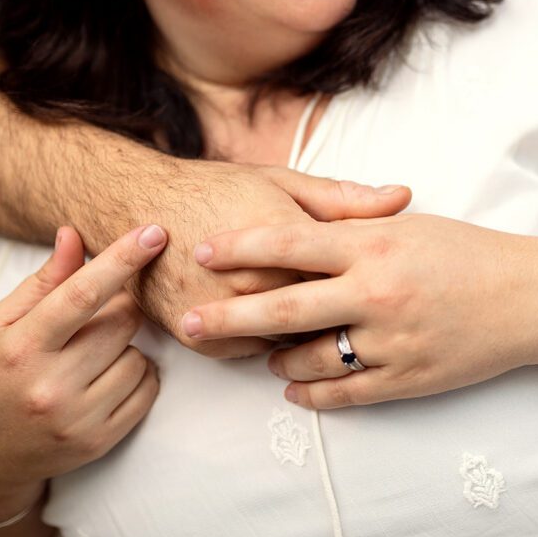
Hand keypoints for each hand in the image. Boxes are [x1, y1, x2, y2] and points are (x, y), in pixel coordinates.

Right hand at [0, 225, 165, 524]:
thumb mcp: (2, 324)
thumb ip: (44, 281)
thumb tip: (74, 233)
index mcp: (21, 348)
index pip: (82, 295)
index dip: (122, 260)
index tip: (155, 233)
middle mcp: (49, 386)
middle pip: (124, 321)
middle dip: (123, 307)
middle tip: (99, 316)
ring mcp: (77, 418)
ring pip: (140, 355)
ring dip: (127, 346)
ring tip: (93, 355)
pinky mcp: (100, 441)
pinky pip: (149, 388)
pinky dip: (139, 375)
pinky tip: (108, 377)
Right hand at [132, 161, 411, 358]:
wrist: (136, 205)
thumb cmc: (217, 189)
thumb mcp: (283, 182)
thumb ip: (345, 199)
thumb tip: (402, 197)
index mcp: (285, 237)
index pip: (346, 277)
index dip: (368, 284)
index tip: (384, 285)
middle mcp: (254, 279)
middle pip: (321, 316)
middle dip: (345, 317)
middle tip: (361, 311)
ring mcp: (223, 311)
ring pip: (289, 341)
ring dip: (307, 334)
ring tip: (324, 320)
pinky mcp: (198, 336)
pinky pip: (251, 353)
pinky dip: (268, 342)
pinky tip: (276, 324)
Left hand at [183, 215, 537, 408]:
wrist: (530, 297)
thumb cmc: (469, 253)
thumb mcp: (409, 227)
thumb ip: (353, 228)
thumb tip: (298, 231)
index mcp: (374, 245)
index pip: (290, 243)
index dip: (239, 247)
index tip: (201, 250)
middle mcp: (376, 292)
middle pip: (284, 308)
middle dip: (228, 316)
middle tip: (188, 322)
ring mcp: (391, 339)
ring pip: (310, 358)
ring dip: (276, 358)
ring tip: (262, 356)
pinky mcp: (406, 377)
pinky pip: (344, 392)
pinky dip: (312, 393)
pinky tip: (294, 387)